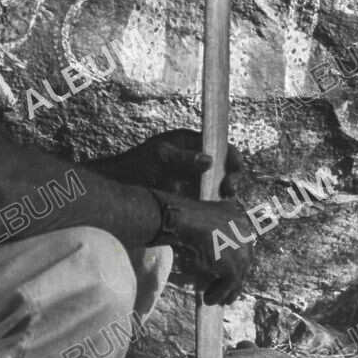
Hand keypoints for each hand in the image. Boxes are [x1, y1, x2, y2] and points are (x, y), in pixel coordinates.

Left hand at [105, 129, 242, 198]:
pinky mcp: (193, 199)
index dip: (231, 155)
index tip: (235, 166)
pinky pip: (210, 203)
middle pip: (226, 169)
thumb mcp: (160, 155)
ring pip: (221, 187)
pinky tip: (216, 212)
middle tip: (229, 188)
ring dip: (227, 194)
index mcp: (194, 145)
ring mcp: (197, 182)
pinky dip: (216, 207)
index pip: (220, 146)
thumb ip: (183, 157)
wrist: (122, 184)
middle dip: (233, 177)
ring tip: (225, 200)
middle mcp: (200, 163)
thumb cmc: (139, 162)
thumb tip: (209, 160)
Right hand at [153, 190, 253, 305]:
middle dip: (234, 274)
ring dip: (227, 288)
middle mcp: (244, 232)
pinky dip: (218, 293)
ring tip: (217, 299)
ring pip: (238, 274)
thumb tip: (210, 248)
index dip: (232, 257)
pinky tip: (208, 300)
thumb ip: (211, 229)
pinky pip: (229, 285)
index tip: (224, 267)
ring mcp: (241, 251)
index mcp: (236, 217)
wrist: (178, 220)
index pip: (240, 242)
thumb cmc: (181, 217)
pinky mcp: (233, 266)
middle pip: (243, 259)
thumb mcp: (201, 219)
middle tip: (224, 286)